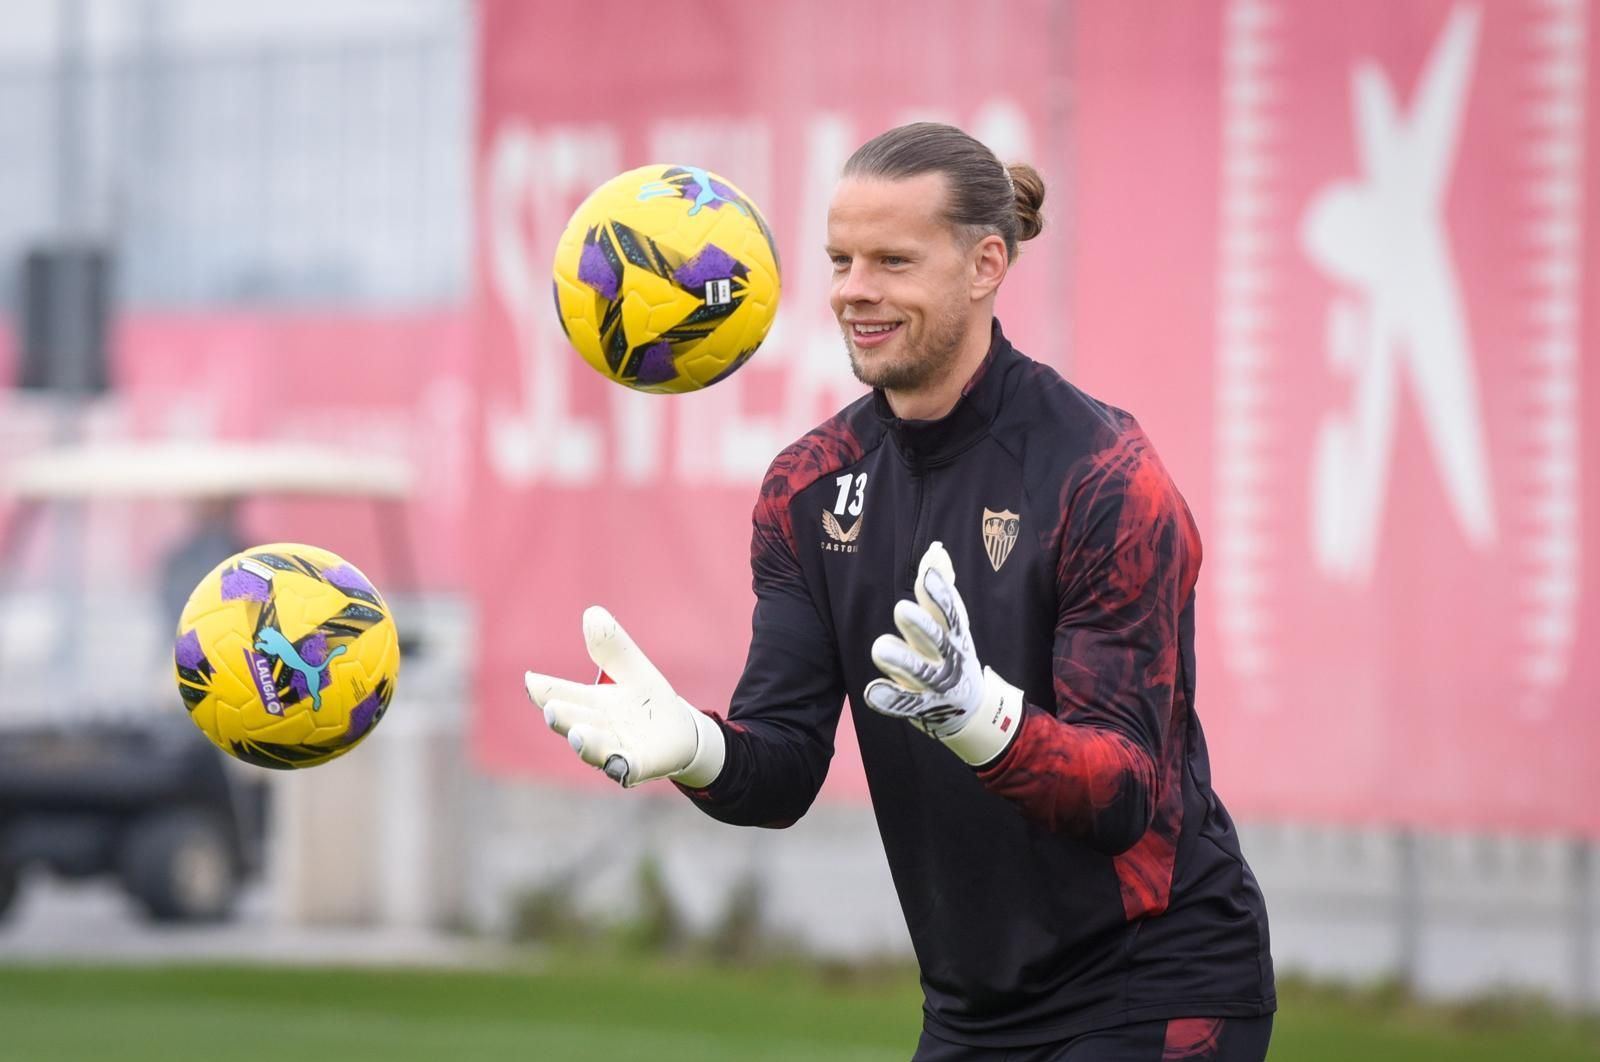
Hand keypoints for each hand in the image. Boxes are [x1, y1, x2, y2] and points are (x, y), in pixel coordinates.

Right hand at [524, 606, 724, 787]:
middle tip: (552, 709)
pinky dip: (621, 767)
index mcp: (588, 702)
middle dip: (562, 716)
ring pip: (595, 748)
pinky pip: (626, 769)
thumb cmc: (645, 701)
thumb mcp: (632, 668)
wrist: (680, 732)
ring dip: (585, 742)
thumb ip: (612, 646)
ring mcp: (614, 749)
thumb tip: (592, 613)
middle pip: (572, 721)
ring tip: (577, 734)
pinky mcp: (639, 765)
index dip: (544, 689)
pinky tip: (618, 765)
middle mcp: (595, 728)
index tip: (531, 681)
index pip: (559, 693)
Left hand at [863, 542, 1023, 765]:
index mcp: (954, 633)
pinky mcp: (922, 706)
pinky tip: (873, 690)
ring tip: (880, 648)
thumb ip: (942, 588)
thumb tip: (936, 550)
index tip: (929, 572)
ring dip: (901, 660)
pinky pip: (905, 703)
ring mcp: (936, 683)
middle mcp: (948, 656)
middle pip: (936, 638)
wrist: (971, 709)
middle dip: (921, 625)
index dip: (940, 592)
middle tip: (901, 609)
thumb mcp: (954, 623)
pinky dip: (891, 698)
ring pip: (919, 671)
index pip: (949, 610)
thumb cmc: (953, 654)